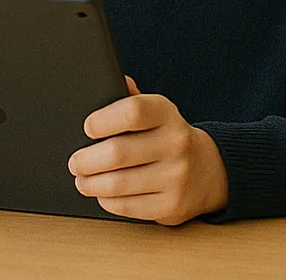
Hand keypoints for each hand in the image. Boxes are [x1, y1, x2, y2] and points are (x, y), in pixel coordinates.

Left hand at [67, 76, 227, 225]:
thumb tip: (113, 80)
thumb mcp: (158, 113)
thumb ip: (134, 100)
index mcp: (168, 115)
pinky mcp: (172, 204)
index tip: (88, 127)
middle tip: (76, 162)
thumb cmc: (170, 139)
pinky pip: (125, 206)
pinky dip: (106, 200)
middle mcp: (176, 143)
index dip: (103, 120)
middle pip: (117, 153)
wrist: (209, 170)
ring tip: (83, 179)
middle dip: (85, 160)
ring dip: (90, 183)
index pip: (133, 112)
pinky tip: (104, 193)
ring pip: (116, 184)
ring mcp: (176, 175)